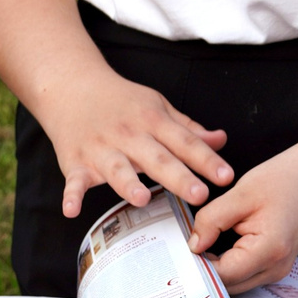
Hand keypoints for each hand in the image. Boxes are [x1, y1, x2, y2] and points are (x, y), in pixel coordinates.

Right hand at [36, 62, 230, 218]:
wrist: (73, 87)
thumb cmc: (120, 102)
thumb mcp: (158, 107)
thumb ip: (188, 129)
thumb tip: (221, 141)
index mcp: (152, 121)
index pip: (184, 142)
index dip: (206, 159)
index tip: (226, 176)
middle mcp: (129, 135)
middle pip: (157, 158)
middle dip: (179, 177)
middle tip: (200, 194)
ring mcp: (101, 150)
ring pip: (117, 169)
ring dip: (128, 184)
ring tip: (142, 199)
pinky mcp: (76, 163)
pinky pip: (73, 181)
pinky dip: (71, 195)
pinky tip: (71, 210)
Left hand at [188, 149, 297, 292]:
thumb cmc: (283, 180)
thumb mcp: (240, 194)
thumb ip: (211, 221)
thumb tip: (191, 246)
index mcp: (268, 251)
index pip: (222, 275)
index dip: (197, 267)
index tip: (177, 253)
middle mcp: (275, 268)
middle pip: (227, 286)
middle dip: (203, 272)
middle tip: (180, 253)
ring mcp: (277, 271)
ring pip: (233, 284)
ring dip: (213, 271)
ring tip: (195, 249)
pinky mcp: (274, 267)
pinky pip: (242, 276)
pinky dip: (225, 267)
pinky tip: (211, 250)